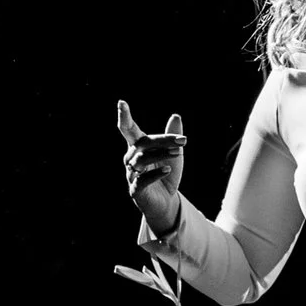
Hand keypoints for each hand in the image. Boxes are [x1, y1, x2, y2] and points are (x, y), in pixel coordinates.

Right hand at [116, 100, 185, 234]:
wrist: (166, 202)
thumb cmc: (166, 173)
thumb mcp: (173, 154)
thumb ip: (172, 136)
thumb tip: (175, 116)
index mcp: (138, 147)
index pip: (129, 130)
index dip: (124, 117)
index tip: (121, 102)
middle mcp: (131, 159)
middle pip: (142, 144)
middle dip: (162, 140)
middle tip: (183, 140)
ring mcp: (131, 175)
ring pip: (142, 160)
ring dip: (160, 155)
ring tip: (178, 153)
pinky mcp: (135, 191)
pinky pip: (142, 180)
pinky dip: (155, 174)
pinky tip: (167, 169)